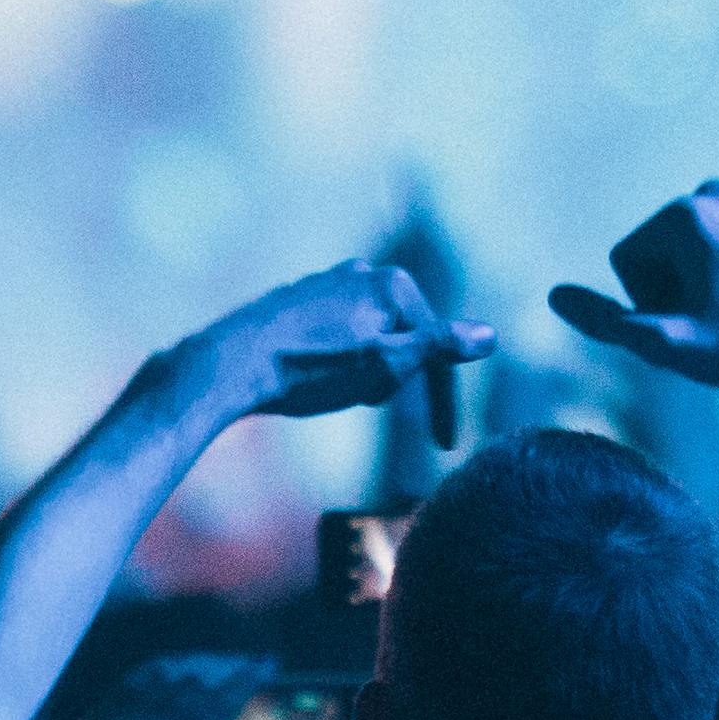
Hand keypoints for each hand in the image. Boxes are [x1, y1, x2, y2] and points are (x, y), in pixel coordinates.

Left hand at [186, 261, 494, 450]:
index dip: (442, 402)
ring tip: (331, 391)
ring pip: (372, 342)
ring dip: (365, 375)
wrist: (229, 366)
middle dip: (394, 381)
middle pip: (405, 341)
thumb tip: (490, 335)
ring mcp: (328, 284)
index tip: (442, 447)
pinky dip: (337, 365)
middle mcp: (362, 272)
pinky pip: (339, 339)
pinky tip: (310, 379)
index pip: (437, 349)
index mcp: (391, 284)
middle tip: (361, 400)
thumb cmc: (310, 369)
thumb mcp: (384, 367)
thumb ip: (440, 347)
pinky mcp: (299, 302)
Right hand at [549, 183, 718, 408]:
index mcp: (686, 213)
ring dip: (695, 285)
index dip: (645, 303)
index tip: (690, 324)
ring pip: (684, 251)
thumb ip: (605, 322)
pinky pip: (717, 247)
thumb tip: (554, 297)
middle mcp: (715, 192)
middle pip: (654, 251)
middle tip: (714, 324)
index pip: (625, 260)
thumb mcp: (666, 344)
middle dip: (670, 290)